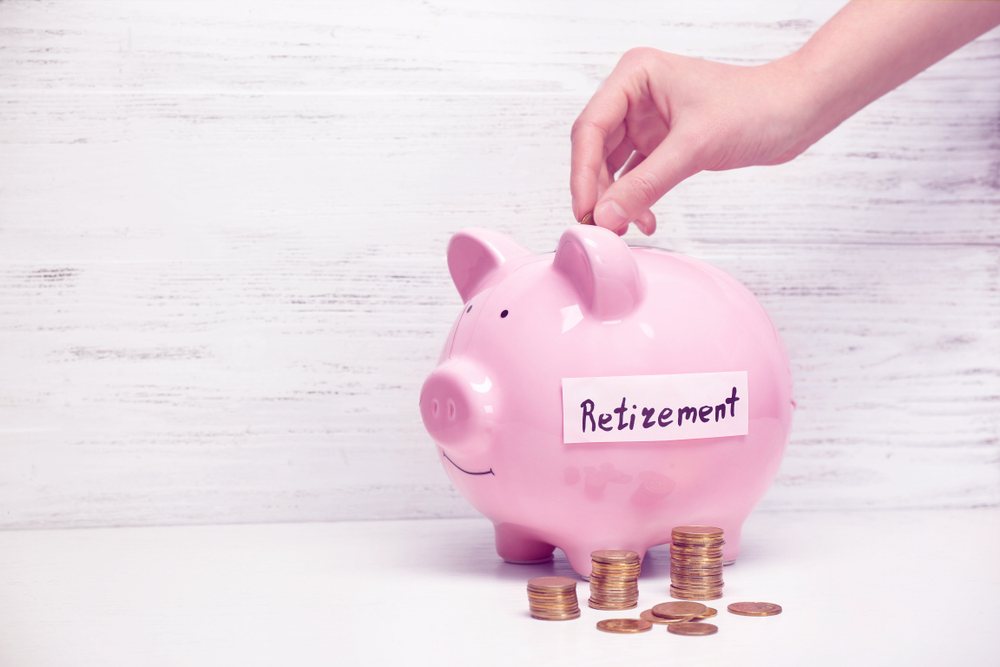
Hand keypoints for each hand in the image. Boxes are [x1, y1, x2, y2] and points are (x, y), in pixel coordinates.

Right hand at [570, 48, 813, 234]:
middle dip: (599, 190)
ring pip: (612, 167)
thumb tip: (606, 216)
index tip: (586, 210)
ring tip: (626, 227)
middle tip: (603, 226)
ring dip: (617, 199)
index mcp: (636, 75)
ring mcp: (647, 120)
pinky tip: (645, 219)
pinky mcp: (662, 142)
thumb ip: (646, 184)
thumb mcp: (695, 147)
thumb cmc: (756, 106)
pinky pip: (635, 176)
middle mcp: (635, 95)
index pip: (591, 127)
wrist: (797, 111)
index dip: (583, 173)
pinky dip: (636, 199)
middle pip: (596, 150)